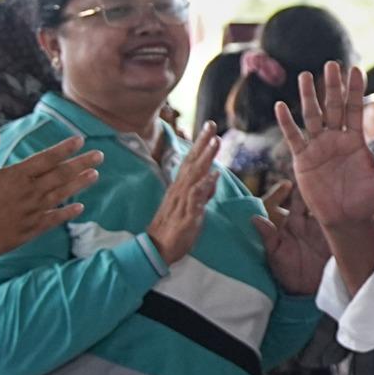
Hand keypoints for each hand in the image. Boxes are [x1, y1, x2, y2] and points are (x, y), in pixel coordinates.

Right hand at [0, 130, 103, 291]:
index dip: (64, 148)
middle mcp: (28, 192)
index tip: (81, 140)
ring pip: (62, 194)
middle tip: (100, 155)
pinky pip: (55, 219)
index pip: (46, 158)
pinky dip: (68, 213)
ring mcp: (32, 211)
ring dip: (80, 183)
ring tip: (95, 174)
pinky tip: (80, 208)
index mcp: (14, 176)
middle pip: (60, 174)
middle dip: (81, 163)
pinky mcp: (32, 229)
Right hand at [146, 124, 222, 266]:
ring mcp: (182, 201)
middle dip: (202, 143)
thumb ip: (203, 192)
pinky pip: (196, 198)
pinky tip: (215, 175)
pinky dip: (205, 185)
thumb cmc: (174, 228)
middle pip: (192, 162)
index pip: (191, 162)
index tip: (209, 129)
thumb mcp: (192, 207)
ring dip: (205, 157)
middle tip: (212, 125)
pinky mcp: (186, 215)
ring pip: (194, 175)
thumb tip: (213, 178)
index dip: (200, 145)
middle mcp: (179, 190)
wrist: (157, 249)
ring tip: (216, 141)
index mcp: (180, 187)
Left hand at [254, 180, 333, 295]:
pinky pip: (338, 220)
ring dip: (325, 198)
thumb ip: (268, 236)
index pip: (286, 202)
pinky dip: (339, 213)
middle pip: (308, 199)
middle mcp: (304, 222)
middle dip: (309, 189)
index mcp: (288, 224)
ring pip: (323, 206)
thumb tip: (253, 218)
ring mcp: (321, 227)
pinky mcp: (335, 236)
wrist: (309, 292)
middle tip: (311, 179)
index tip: (286, 185)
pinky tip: (342, 205)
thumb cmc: (287, 274)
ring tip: (328, 189)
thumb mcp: (275, 256)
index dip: (283, 192)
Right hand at [276, 65, 373, 229]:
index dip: (355, 90)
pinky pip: (294, 138)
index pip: (355, 109)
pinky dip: (287, 123)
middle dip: (332, 86)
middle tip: (331, 63)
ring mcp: (318, 147)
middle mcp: (336, 139)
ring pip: (312, 117)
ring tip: (305, 76)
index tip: (356, 69)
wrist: (347, 220)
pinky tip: (280, 106)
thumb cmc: (367, 199)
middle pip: (333, 107)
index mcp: (355, 139)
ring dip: (309, 97)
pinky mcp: (303, 160)